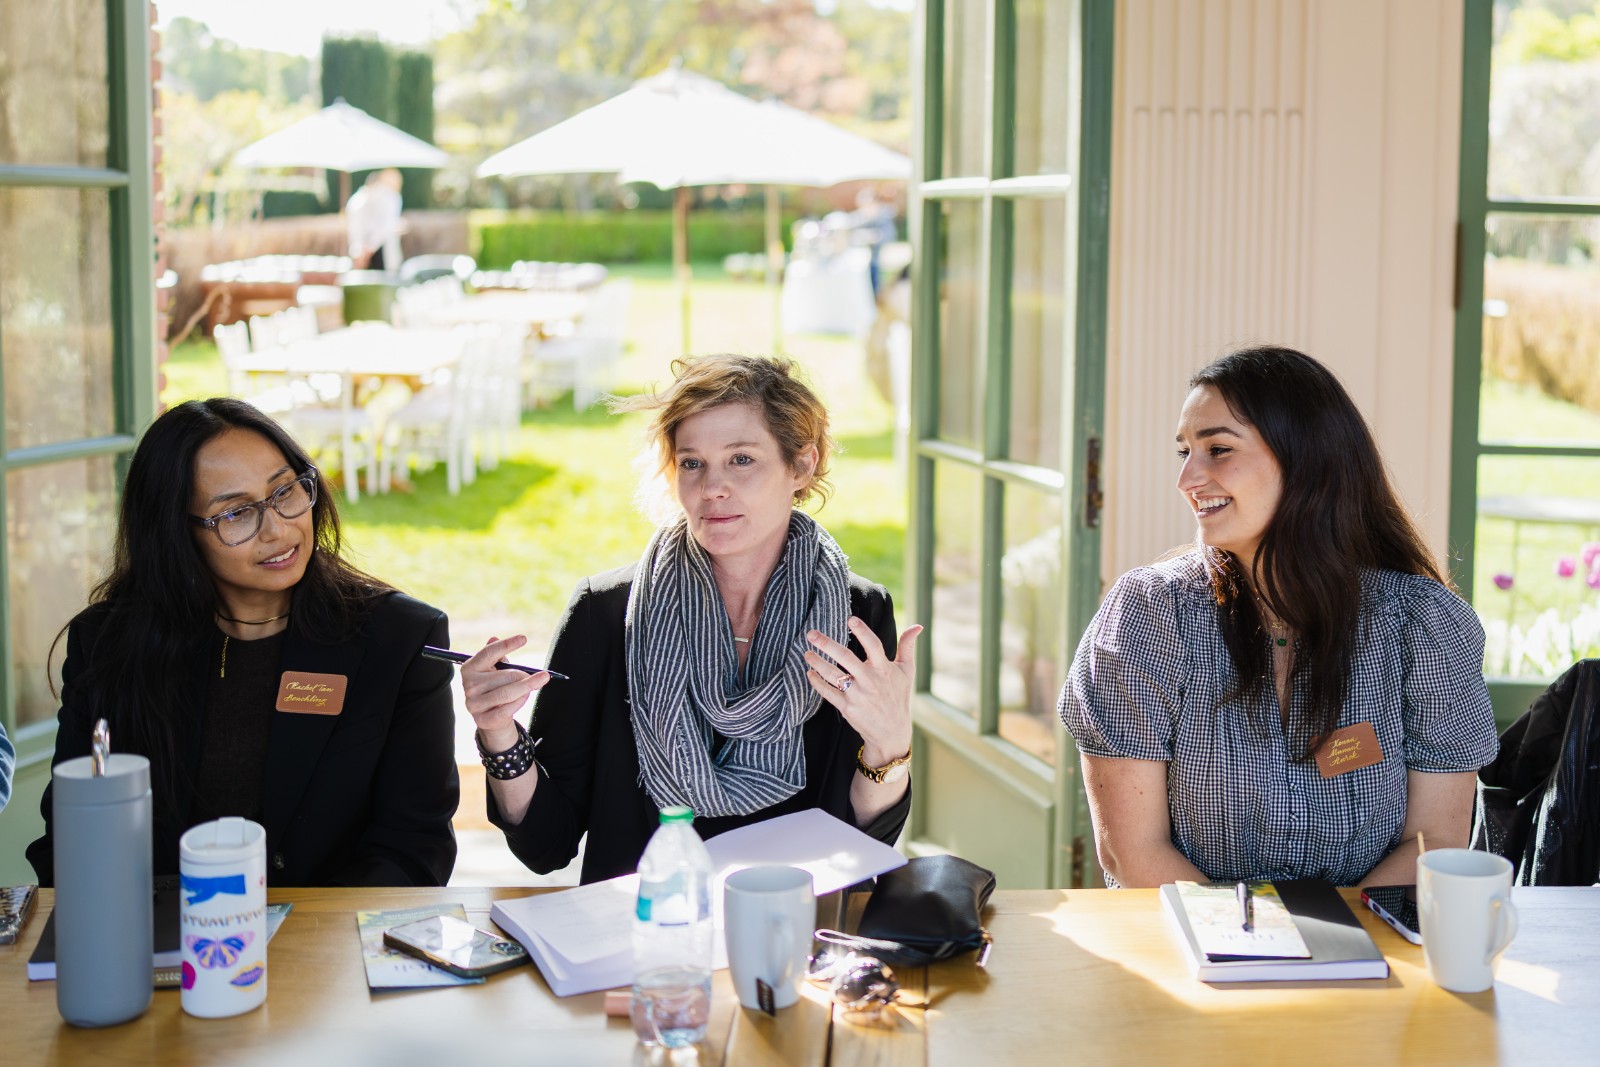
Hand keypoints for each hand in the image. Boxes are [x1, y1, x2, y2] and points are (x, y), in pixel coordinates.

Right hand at [461, 635, 550, 751]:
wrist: (491, 719)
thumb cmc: (496, 688)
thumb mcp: (495, 670)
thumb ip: (496, 655)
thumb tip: (493, 638)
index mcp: (469, 668)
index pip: (488, 653)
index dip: (506, 645)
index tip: (523, 638)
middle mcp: (468, 685)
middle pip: (505, 675)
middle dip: (525, 675)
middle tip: (540, 675)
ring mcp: (474, 704)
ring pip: (508, 693)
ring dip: (526, 688)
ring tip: (536, 684)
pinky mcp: (483, 720)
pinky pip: (507, 709)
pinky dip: (521, 701)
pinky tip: (526, 696)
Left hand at [804, 618, 922, 765]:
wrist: (892, 732)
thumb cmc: (898, 697)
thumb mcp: (906, 671)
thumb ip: (907, 646)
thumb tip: (917, 626)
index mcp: (884, 669)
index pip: (874, 646)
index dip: (863, 632)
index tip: (850, 619)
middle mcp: (870, 681)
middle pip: (846, 658)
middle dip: (827, 644)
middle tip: (811, 633)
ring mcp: (857, 695)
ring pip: (833, 675)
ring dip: (817, 662)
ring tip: (807, 653)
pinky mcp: (847, 708)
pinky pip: (828, 693)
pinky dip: (817, 682)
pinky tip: (809, 673)